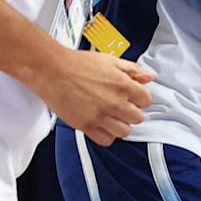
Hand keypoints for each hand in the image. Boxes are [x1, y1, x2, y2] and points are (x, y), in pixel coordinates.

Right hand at [34, 48, 153, 146]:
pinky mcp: (86, 125)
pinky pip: (106, 140)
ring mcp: (101, 115)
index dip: (140, 98)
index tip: (133, 98)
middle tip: (121, 106)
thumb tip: (148, 77)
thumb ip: (132, 70)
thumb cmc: (77, 64)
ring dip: (119, 124)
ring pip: (124, 132)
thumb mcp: (110, 60)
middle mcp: (114, 102)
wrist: (52, 70)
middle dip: (130, 112)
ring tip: (110, 116)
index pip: (147, 100)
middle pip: (137, 118)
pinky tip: (101, 124)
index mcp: (122, 84)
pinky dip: (106, 135)